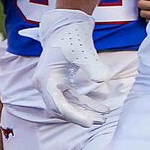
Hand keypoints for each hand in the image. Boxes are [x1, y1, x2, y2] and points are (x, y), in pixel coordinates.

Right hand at [36, 6, 121, 127]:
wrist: (66, 26)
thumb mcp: (83, 51)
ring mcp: (51, 84)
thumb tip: (103, 79)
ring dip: (84, 111)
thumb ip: (93, 65)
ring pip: (67, 104)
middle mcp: (45, 84)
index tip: (89, 123)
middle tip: (100, 121)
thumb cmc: (72, 37)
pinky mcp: (60, 82)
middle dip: (80, 116)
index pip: (58, 104)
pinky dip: (85, 103)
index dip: (74, 115)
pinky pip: (72, 98)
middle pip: (61, 108)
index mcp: (46, 79)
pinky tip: (102, 108)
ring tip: (104, 117)